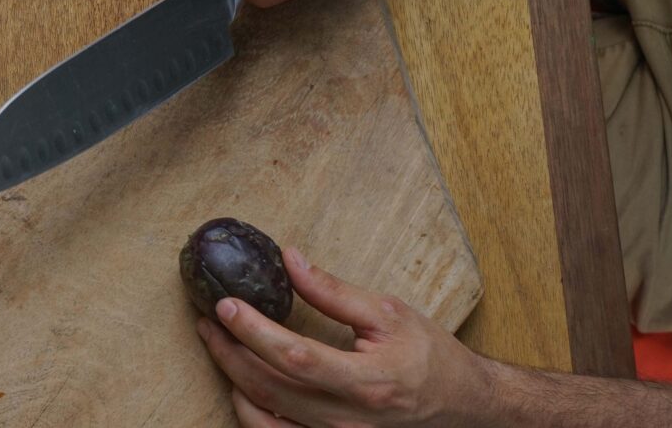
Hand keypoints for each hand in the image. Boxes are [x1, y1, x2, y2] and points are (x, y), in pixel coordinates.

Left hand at [196, 248, 493, 426]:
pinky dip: (249, 408)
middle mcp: (347, 420)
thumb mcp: (389, 314)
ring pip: (263, 415)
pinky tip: (241, 381)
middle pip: (269, 387)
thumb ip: (334, 291)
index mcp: (367, 381)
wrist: (462, 406)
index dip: (254, 332)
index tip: (225, 305)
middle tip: (209, 319)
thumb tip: (289, 260)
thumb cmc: (429, 357)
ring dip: (232, 378)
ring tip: (219, 343)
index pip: (296, 357)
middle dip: (229, 350)